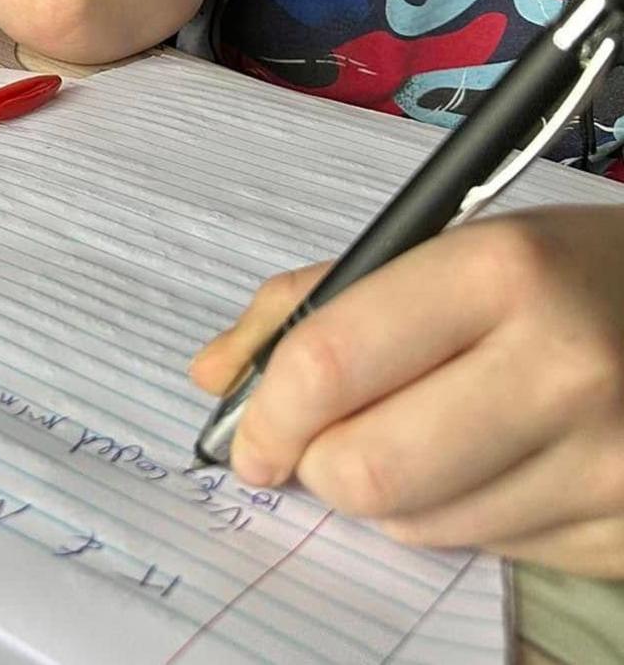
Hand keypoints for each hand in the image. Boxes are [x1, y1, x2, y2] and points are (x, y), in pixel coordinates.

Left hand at [190, 206, 623, 576]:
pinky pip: (491, 552)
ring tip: (421, 432)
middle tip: (318, 445)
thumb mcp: (440, 243)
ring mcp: (611, 464)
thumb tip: (213, 379)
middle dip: (317, 464)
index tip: (247, 434)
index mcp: (499, 272)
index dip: (268, 412)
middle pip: (367, 469)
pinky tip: (489, 460)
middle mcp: (564, 369)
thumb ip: (311, 301)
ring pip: (421, 526)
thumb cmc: (554, 269)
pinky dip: (459, 516)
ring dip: (388, 495)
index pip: (332, 364)